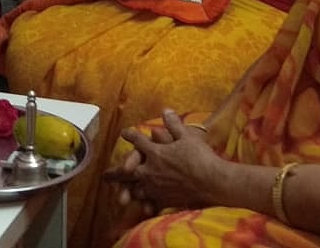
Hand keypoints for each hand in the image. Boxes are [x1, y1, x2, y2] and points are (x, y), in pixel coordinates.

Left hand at [103, 109, 219, 211]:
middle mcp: (150, 170)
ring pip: (137, 189)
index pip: (137, 141)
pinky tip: (144, 209)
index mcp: (154, 152)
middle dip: (115, 173)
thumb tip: (166, 110)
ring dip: (129, 190)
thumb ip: (174, 124)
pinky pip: (151, 203)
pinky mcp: (165, 200)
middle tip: (105, 176)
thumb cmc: (200, 157)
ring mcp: (156, 187)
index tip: (124, 133)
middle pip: (127, 171)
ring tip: (123, 195)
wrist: (213, 182)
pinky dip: (146, 205)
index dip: (130, 136)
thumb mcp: (187, 136)